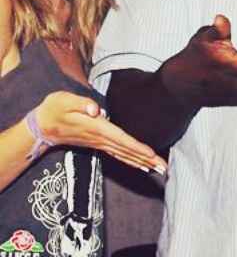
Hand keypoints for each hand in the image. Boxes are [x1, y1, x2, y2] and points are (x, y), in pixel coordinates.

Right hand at [36, 91, 167, 172]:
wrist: (41, 125)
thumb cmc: (55, 108)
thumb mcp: (65, 100)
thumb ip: (81, 103)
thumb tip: (95, 109)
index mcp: (96, 127)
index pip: (121, 139)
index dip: (136, 147)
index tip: (151, 155)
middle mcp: (100, 138)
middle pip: (127, 151)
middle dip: (146, 159)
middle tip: (164, 167)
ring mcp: (99, 143)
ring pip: (124, 155)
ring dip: (142, 162)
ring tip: (159, 168)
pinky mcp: (98, 143)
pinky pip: (118, 154)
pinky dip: (131, 160)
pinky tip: (141, 165)